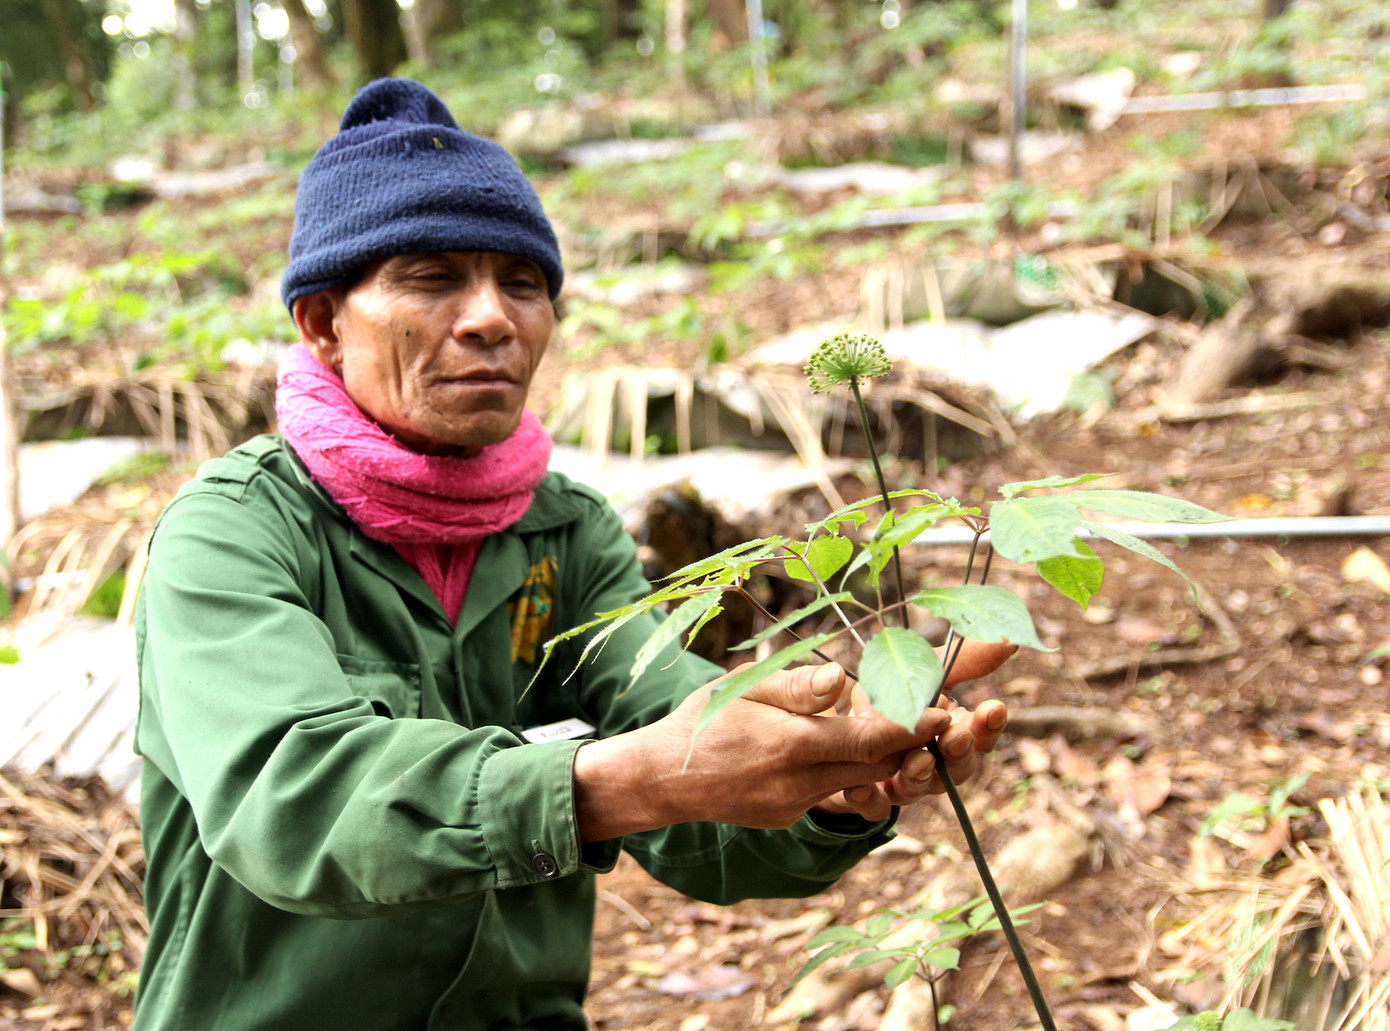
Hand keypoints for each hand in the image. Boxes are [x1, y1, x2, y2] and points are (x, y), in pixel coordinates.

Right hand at [573, 662, 946, 840]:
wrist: (662, 778)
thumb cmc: (703, 719)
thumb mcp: (744, 688)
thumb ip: (796, 686)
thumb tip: (841, 679)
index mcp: (789, 745)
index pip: (866, 739)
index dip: (911, 727)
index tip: (946, 711)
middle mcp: (797, 783)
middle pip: (875, 767)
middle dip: (914, 744)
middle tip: (949, 715)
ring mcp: (794, 805)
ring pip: (861, 783)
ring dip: (890, 759)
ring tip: (914, 731)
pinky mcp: (788, 816)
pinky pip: (834, 793)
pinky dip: (855, 771)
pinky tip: (860, 748)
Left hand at [812, 637, 1013, 822]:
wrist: (834, 718)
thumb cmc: (890, 690)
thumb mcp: (924, 668)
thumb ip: (964, 659)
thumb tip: (1010, 642)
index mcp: (950, 732)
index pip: (981, 736)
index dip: (990, 726)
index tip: (994, 707)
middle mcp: (931, 762)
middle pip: (957, 769)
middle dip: (960, 753)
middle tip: (956, 736)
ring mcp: (899, 781)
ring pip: (916, 789)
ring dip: (919, 776)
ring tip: (916, 760)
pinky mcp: (865, 794)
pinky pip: (870, 804)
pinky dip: (868, 799)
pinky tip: (859, 787)